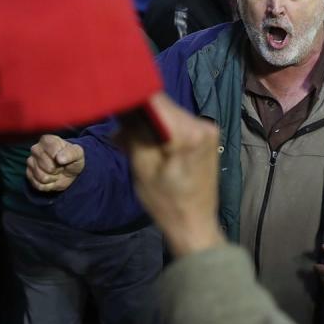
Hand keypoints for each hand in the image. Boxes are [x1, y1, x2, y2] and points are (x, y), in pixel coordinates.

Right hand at [26, 135, 85, 191]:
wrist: (68, 170)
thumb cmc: (72, 159)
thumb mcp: (78, 154)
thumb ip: (71, 153)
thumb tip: (59, 158)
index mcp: (47, 140)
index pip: (54, 153)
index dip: (62, 160)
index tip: (64, 158)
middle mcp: (36, 149)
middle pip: (48, 167)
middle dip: (57, 170)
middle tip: (60, 166)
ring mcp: (30, 161)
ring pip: (43, 177)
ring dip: (53, 178)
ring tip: (55, 172)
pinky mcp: (28, 174)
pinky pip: (39, 185)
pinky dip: (48, 185)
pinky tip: (50, 178)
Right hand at [115, 93, 224, 256]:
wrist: (194, 225)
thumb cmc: (166, 202)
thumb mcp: (142, 168)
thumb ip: (133, 133)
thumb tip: (122, 107)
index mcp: (188, 133)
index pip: (155, 100)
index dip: (132, 98)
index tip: (114, 102)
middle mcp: (203, 124)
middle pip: (163, 106)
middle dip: (140, 113)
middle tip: (120, 129)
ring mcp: (208, 129)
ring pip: (170, 114)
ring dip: (150, 122)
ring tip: (132, 140)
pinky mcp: (208, 136)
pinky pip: (179, 123)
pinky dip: (163, 129)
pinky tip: (151, 144)